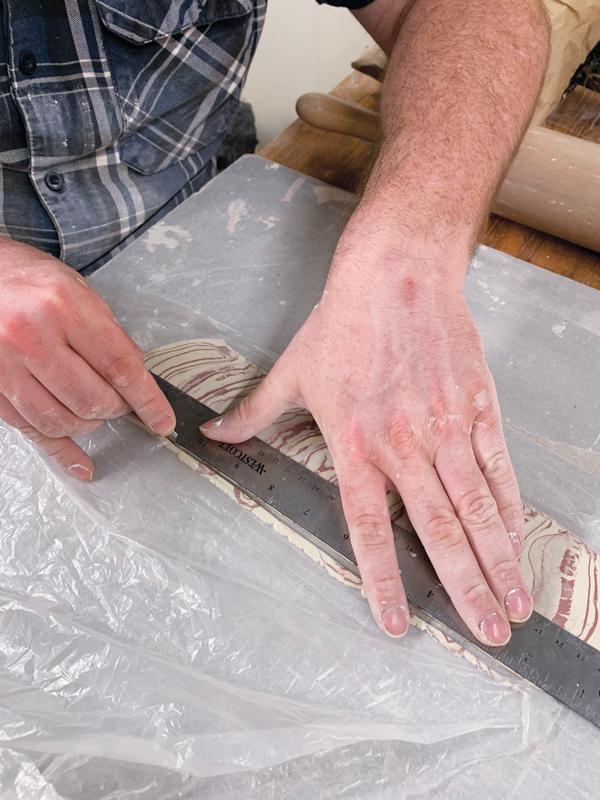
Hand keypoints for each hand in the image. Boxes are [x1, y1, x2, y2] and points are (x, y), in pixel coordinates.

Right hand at [0, 238, 174, 478]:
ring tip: (96, 412)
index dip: (147, 399)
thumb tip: (135, 376)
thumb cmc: (26, 278)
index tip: (162, 419)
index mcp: (62, 308)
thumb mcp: (77, 290)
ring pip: (62, 421)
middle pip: (92, 399)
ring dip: (90, 425)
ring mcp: (6, 366)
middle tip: (122, 403)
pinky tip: (81, 464)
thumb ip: (108, 333)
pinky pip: (32, 431)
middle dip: (116, 409)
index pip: (118, 365)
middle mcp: (32, 337)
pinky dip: (61, 451)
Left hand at [201, 230, 531, 646]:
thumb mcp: (291, 371)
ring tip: (514, 605)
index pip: (370, 527)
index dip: (384, 578)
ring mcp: (447, 427)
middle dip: (465, 590)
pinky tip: (516, 541)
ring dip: (498, 563)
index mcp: (355, 445)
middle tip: (487, 634)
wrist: (394, 274)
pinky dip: (509, 510)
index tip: (397, 622)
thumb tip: (214, 433)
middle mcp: (404, 445)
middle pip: (439, 531)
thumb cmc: (344, 323)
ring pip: (477, 508)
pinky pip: (499, 469)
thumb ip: (254, 413)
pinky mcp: (478, 407)